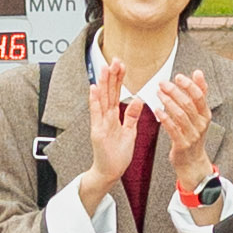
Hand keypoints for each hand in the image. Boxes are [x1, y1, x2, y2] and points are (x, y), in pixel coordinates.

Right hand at [81, 47, 145, 205]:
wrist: (109, 172)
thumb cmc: (118, 154)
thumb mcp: (130, 132)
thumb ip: (132, 115)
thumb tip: (138, 99)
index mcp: (113, 117)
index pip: (116, 93)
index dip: (119, 79)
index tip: (122, 65)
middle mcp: (105, 118)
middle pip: (108, 93)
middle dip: (111, 76)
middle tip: (114, 59)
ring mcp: (100, 124)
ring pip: (102, 100)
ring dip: (102, 83)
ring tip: (104, 68)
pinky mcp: (97, 132)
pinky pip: (96, 115)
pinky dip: (94, 102)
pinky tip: (94, 89)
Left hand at [143, 67, 214, 197]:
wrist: (192, 162)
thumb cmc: (193, 134)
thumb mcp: (199, 115)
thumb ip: (200, 94)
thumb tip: (198, 73)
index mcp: (205, 115)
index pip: (200, 96)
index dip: (189, 85)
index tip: (178, 76)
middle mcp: (201, 124)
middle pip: (188, 104)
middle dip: (174, 91)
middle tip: (162, 83)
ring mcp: (192, 135)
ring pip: (180, 115)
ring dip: (167, 102)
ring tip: (158, 93)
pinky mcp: (182, 144)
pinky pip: (172, 128)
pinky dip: (164, 117)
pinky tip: (156, 109)